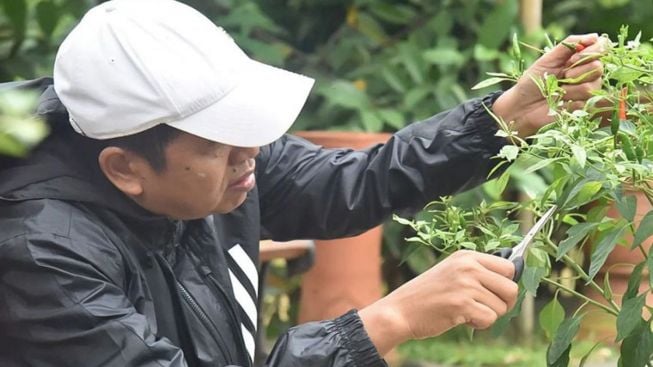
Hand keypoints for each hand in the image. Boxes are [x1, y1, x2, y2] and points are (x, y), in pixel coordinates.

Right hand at [359, 250, 517, 355]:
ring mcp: (465, 285)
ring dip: (488, 315)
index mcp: (466, 256)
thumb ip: (477, 272)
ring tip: (466, 311)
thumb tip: (511, 279)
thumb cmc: (427, 294)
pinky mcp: (462, 304)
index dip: (505, 283)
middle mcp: (468, 267)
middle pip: (511, 288)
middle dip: (503, 303)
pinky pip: (490, 319)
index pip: (508, 267)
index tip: (495, 292)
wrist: (401, 310)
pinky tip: (462, 318)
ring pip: (501, 307)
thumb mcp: (451, 272)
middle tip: (485, 307)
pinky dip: (479, 324)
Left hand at [492, 34, 607, 137]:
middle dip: (577, 71)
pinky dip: (569, 98)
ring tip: (557, 91)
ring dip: (571, 87)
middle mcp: (587, 73)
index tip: (571, 59)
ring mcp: (588, 90)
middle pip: (598, 66)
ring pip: (593, 84)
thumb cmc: (533, 81)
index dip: (590, 52)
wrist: (522, 107)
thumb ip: (570, 45)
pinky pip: (586, 99)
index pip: (602, 47)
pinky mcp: (584, 107)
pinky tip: (559, 101)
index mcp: (580, 58)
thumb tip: (595, 36)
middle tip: (561, 77)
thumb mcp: (548, 59)